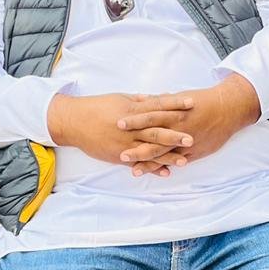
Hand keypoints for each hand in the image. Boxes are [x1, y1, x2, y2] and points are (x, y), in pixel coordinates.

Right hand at [47, 92, 193, 176]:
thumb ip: (140, 100)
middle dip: (175, 134)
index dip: (175, 104)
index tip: (191, 103)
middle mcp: (130, 127)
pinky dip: (152, 168)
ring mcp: (125, 143)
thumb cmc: (98, 107)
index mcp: (132, 109)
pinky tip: (166, 172)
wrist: (75, 122)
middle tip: (193, 137)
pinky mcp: (119, 155)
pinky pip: (139, 163)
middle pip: (156, 130)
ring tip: (185, 160)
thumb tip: (158, 97)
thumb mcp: (120, 99)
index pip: (158, 105)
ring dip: (168, 155)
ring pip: (150, 150)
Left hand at [118, 74, 259, 174]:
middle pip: (154, 139)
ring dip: (149, 163)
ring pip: (165, 154)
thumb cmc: (202, 100)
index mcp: (173, 111)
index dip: (134, 121)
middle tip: (120, 154)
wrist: (227, 108)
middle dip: (137, 148)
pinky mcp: (195, 151)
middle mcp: (178, 127)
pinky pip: (179, 161)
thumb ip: (162, 102)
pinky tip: (159, 174)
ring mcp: (186, 141)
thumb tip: (144, 99)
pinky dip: (168, 167)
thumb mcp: (180, 97)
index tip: (117, 124)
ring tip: (134, 171)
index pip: (149, 116)